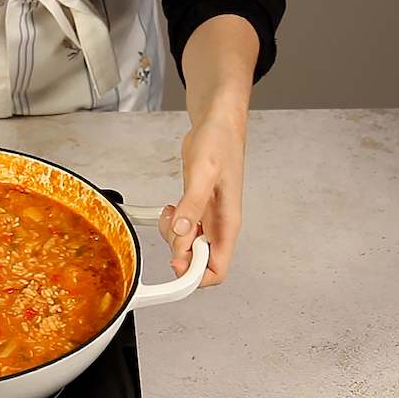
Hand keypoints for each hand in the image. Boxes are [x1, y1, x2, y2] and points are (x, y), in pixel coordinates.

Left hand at [158, 112, 245, 285]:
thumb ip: (192, 204)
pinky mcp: (196, 208)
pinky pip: (181, 230)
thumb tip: (182, 232)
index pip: (218, 270)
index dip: (196, 275)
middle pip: (198, 262)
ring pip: (187, 247)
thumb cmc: (220, 143)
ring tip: (172, 212)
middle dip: (179, 252)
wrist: (217, 123)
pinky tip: (171, 208)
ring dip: (172, 237)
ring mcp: (207, 218)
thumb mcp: (203, 173)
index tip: (177, 262)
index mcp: (228, 224)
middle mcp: (219, 225)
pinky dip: (170, 225)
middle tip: (172, 228)